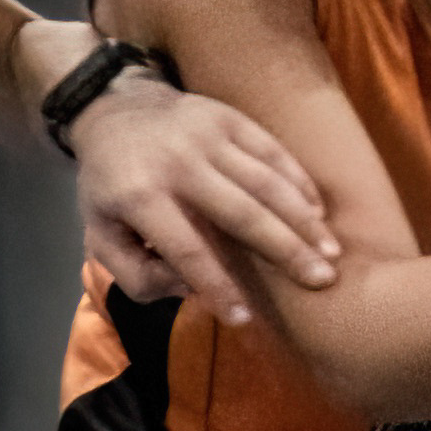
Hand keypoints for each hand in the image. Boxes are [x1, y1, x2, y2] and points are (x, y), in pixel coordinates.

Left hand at [68, 74, 339, 325]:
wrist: (113, 110)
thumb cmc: (110, 187)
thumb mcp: (100, 237)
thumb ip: (137, 276)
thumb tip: (190, 290)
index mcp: (139, 196)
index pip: (187, 251)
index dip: (218, 288)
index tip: (244, 319)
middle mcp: (177, 163)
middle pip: (242, 213)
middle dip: (285, 251)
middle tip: (321, 282)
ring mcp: (206, 135)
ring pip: (265, 181)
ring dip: (302, 219)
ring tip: (331, 253)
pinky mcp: (228, 117)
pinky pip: (272, 150)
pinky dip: (299, 182)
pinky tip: (319, 213)